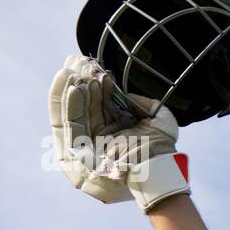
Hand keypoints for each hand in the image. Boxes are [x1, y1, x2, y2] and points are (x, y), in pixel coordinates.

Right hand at [47, 55, 189, 210]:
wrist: (160, 167)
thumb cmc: (161, 147)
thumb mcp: (155, 118)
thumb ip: (139, 102)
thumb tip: (121, 91)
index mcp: (111, 133)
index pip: (96, 106)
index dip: (92, 85)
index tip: (91, 65)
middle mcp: (96, 141)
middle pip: (80, 109)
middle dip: (76, 84)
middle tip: (76, 62)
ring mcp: (85, 150)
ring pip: (71, 115)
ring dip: (71, 91)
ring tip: (72, 71)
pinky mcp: (77, 156)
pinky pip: (69, 126)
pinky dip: (68, 106)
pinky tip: (74, 87)